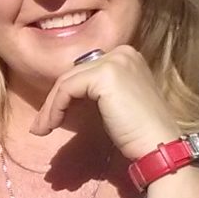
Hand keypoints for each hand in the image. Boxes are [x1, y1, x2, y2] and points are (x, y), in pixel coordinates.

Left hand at [29, 47, 179, 161]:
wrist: (158, 145)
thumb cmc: (137, 132)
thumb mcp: (113, 104)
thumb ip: (94, 92)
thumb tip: (61, 98)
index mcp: (126, 56)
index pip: (84, 71)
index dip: (64, 94)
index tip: (51, 118)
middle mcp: (122, 53)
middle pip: (74, 74)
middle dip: (53, 101)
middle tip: (40, 126)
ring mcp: (115, 61)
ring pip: (67, 81)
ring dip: (50, 107)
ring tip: (41, 129)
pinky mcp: (106, 74)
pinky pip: (68, 89)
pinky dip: (55, 108)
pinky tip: (52, 125)